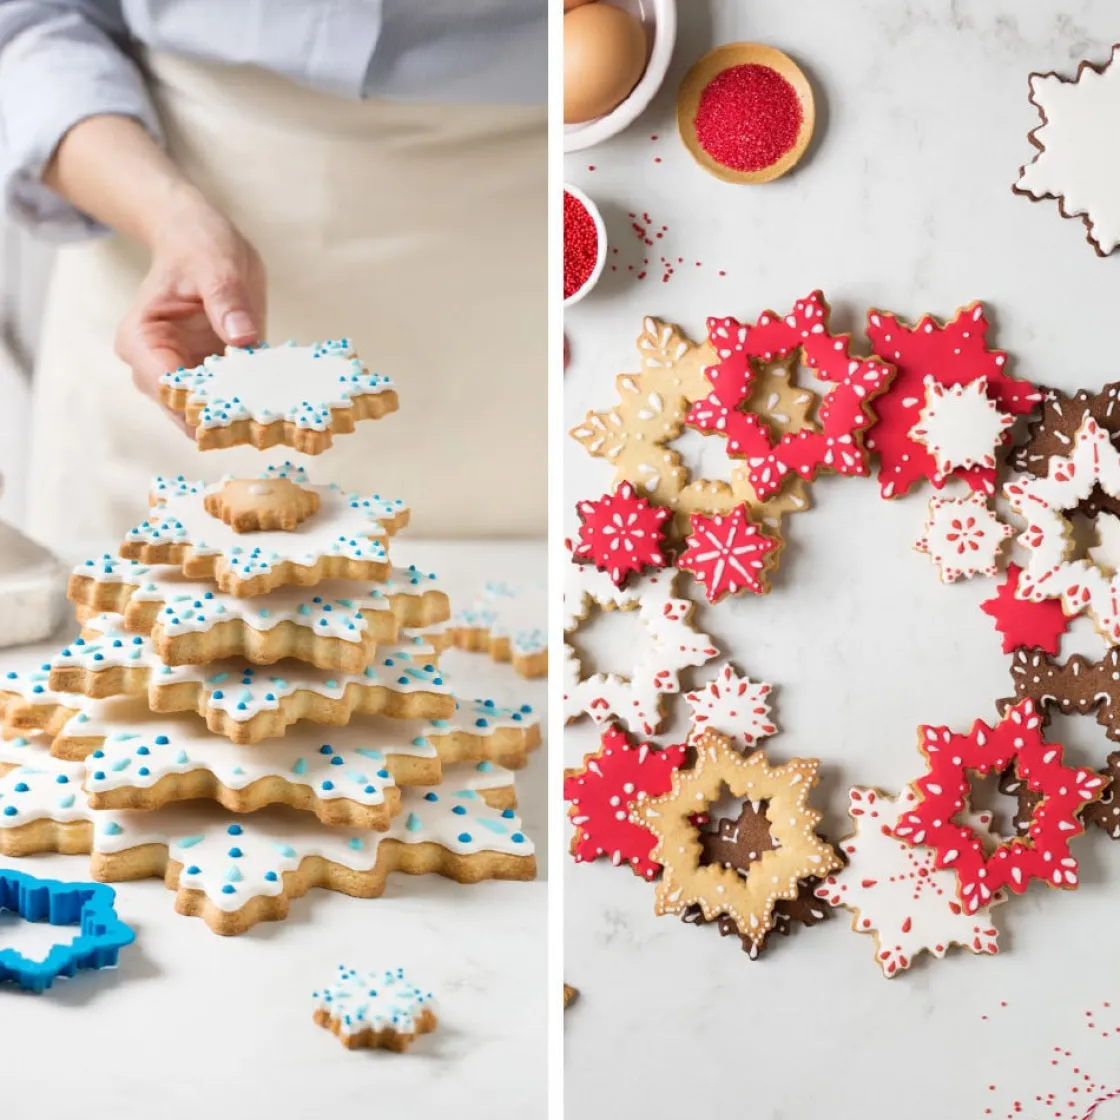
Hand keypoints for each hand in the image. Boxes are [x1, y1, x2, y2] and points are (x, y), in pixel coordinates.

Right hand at [114, 185, 266, 433]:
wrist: (199, 242)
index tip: (248, 409)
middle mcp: (153, 367)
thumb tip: (242, 337)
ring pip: (208, 416)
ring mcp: (181, 376)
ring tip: (281, 414)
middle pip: (186, 412)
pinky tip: (280, 403)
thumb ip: (227, 300)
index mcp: (141, 340)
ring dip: (241, 417)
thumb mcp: (216, 265)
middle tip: (273, 420)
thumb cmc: (198, 247)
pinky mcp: (208, 379)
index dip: (205, 405)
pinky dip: (251, 404)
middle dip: (226, 419)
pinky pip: (228, 403)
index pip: (167, 388)